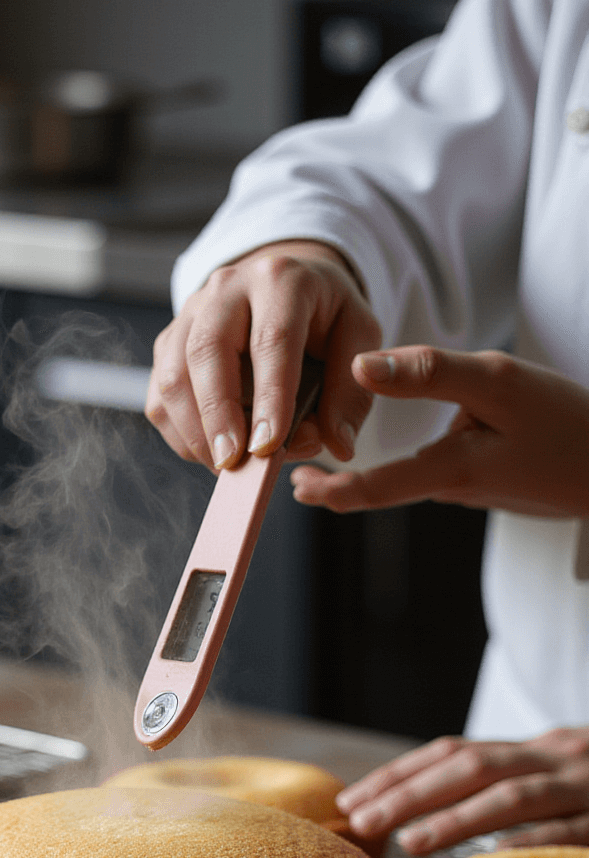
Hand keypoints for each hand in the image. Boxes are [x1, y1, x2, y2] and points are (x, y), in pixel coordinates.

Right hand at [146, 240, 380, 472]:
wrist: (284, 286)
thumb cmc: (323, 315)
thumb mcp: (357, 335)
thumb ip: (350, 391)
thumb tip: (337, 444)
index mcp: (280, 279)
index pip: (272, 339)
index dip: (270, 397)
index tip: (269, 445)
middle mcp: (227, 288)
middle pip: (207, 351)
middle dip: (218, 416)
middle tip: (233, 462)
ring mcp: (190, 314)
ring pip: (173, 375)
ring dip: (194, 431)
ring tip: (226, 465)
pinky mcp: (169, 343)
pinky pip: (160, 395)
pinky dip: (181, 434)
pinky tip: (210, 452)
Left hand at [291, 347, 588, 517]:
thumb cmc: (566, 421)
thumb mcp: (498, 382)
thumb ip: (429, 373)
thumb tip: (359, 366)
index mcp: (450, 470)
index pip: (373, 490)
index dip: (330, 491)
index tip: (296, 487)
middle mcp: (455, 488)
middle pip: (388, 488)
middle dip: (345, 483)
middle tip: (304, 475)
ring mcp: (476, 488)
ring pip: (420, 474)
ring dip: (386, 467)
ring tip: (344, 446)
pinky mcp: (493, 480)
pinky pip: (449, 467)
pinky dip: (429, 455)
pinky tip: (439, 432)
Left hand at [339, 730, 588, 854]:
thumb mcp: (560, 777)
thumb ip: (510, 790)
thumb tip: (431, 811)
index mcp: (539, 750)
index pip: (454, 752)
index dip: (400, 773)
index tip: (354, 799)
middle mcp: (559, 758)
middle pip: (472, 766)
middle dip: (411, 791)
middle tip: (364, 821)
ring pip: (515, 795)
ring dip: (460, 816)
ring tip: (414, 840)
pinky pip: (573, 827)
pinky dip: (536, 836)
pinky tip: (498, 852)